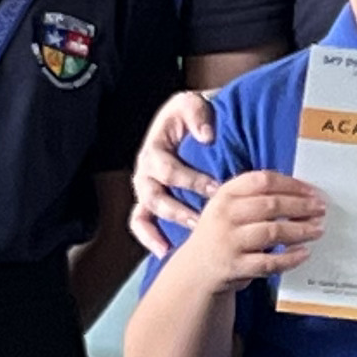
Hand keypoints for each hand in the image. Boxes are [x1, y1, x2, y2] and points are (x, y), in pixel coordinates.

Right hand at [128, 89, 219, 257]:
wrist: (187, 118)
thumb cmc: (190, 114)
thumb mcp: (192, 104)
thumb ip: (197, 114)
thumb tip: (206, 135)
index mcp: (154, 149)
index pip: (167, 169)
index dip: (191, 180)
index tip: (216, 189)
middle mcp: (145, 171)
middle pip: (155, 196)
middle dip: (180, 209)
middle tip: (205, 219)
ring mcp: (145, 189)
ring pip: (147, 213)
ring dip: (167, 227)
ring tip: (191, 235)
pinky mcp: (148, 202)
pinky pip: (140, 224)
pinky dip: (149, 239)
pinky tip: (165, 252)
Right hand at [167, 170, 320, 290]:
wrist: (197, 269)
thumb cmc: (224, 233)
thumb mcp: (230, 208)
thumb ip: (257, 198)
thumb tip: (303, 194)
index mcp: (226, 194)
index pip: (263, 181)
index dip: (292, 184)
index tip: (312, 191)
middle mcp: (225, 215)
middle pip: (271, 205)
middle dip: (301, 207)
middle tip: (321, 210)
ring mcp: (229, 242)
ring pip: (272, 232)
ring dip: (300, 230)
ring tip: (318, 230)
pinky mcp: (235, 267)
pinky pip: (269, 263)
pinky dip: (290, 258)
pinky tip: (304, 253)